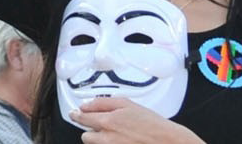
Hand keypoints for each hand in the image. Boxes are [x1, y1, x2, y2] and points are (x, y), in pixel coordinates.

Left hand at [74, 97, 199, 140]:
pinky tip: (120, 140)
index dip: (77, 115)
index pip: (82, 118)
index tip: (75, 113)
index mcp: (108, 121)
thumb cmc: (151, 124)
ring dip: (99, 139)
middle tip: (102, 125)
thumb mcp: (127, 104)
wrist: (166, 141)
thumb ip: (103, 102)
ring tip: (113, 134)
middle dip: (90, 129)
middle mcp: (107, 138)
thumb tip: (86, 105)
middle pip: (85, 136)